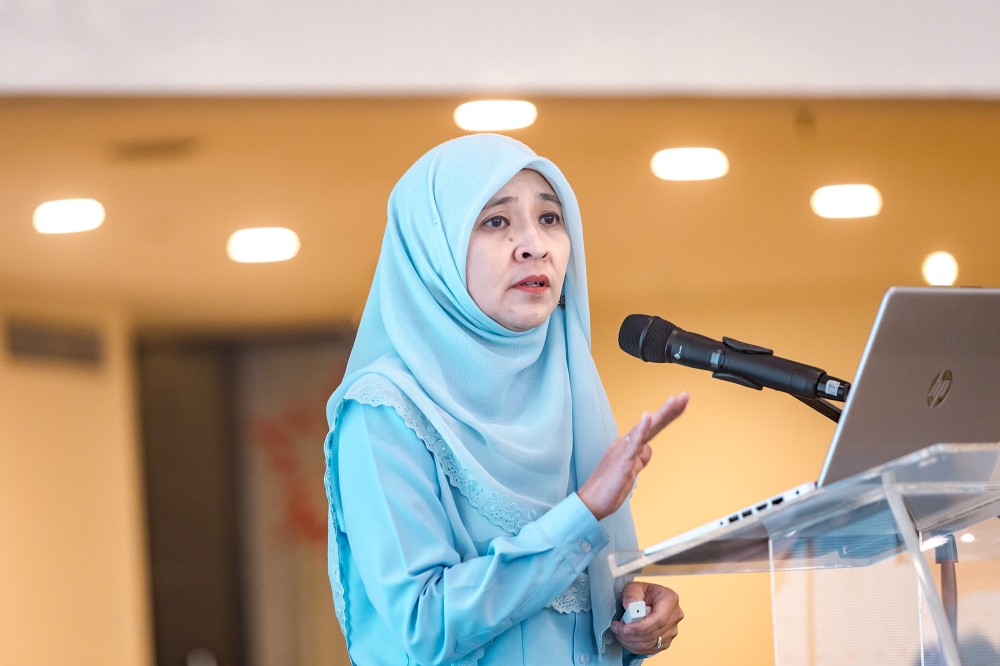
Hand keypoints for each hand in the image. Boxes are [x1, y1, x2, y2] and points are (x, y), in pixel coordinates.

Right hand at [577, 393, 687, 520]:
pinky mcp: (622, 460)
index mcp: (628, 446)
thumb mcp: (630, 472)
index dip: (667, 415)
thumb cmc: (608, 488)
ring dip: (660, 414)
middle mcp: (625, 443)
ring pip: (645, 428)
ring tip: (674, 400)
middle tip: (685, 396)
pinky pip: (632, 442)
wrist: (590, 503)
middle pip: (652, 424)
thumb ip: (639, 459)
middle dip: (670, 410)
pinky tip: (647, 417)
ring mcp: (623, 450)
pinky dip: (640, 428)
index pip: (652, 428)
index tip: (681, 403)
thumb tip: (647, 449)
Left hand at [610, 581, 683, 654]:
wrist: (645, 599)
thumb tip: (630, 606)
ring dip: (631, 642)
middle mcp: (674, 617)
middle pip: (654, 634)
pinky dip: (635, 647)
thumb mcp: (633, 587)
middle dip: (631, 635)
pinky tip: (626, 638)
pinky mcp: (666, 641)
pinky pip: (650, 649)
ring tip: (618, 632)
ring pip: (651, 644)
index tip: (625, 628)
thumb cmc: (641, 592)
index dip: (641, 627)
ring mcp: (672, 631)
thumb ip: (631, 594)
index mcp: (670, 600)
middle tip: (616, 629)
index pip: (659, 620)